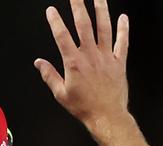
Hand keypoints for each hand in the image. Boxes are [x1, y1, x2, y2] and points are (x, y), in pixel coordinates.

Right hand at [34, 0, 129, 137]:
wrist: (106, 117)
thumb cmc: (84, 108)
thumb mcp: (61, 94)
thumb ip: (50, 76)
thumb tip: (39, 64)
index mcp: (74, 63)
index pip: (62, 36)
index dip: (55, 22)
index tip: (51, 11)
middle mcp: (90, 56)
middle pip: (83, 24)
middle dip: (78, 5)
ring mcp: (106, 57)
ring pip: (104, 27)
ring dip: (101, 9)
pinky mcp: (119, 62)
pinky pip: (122, 42)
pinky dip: (123, 29)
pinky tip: (123, 18)